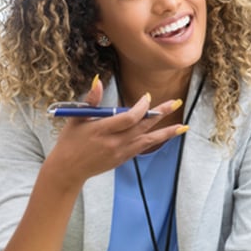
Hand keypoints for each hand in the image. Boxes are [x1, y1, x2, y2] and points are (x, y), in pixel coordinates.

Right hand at [44, 78, 184, 185]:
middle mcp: (114, 142)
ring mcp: (119, 152)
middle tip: (176, 102)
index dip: (141, 107)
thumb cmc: (69, 141)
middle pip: (142, 127)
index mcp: (102, 129)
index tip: (147, 97)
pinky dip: (155, 141)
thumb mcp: (76, 117)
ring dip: (166, 132)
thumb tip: (99, 81)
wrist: (67, 169)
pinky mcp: (122, 159)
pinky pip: (142, 148)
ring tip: (182, 127)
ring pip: (148, 140)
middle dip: (160, 114)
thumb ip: (91, 100)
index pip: (129, 117)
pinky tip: (166, 136)